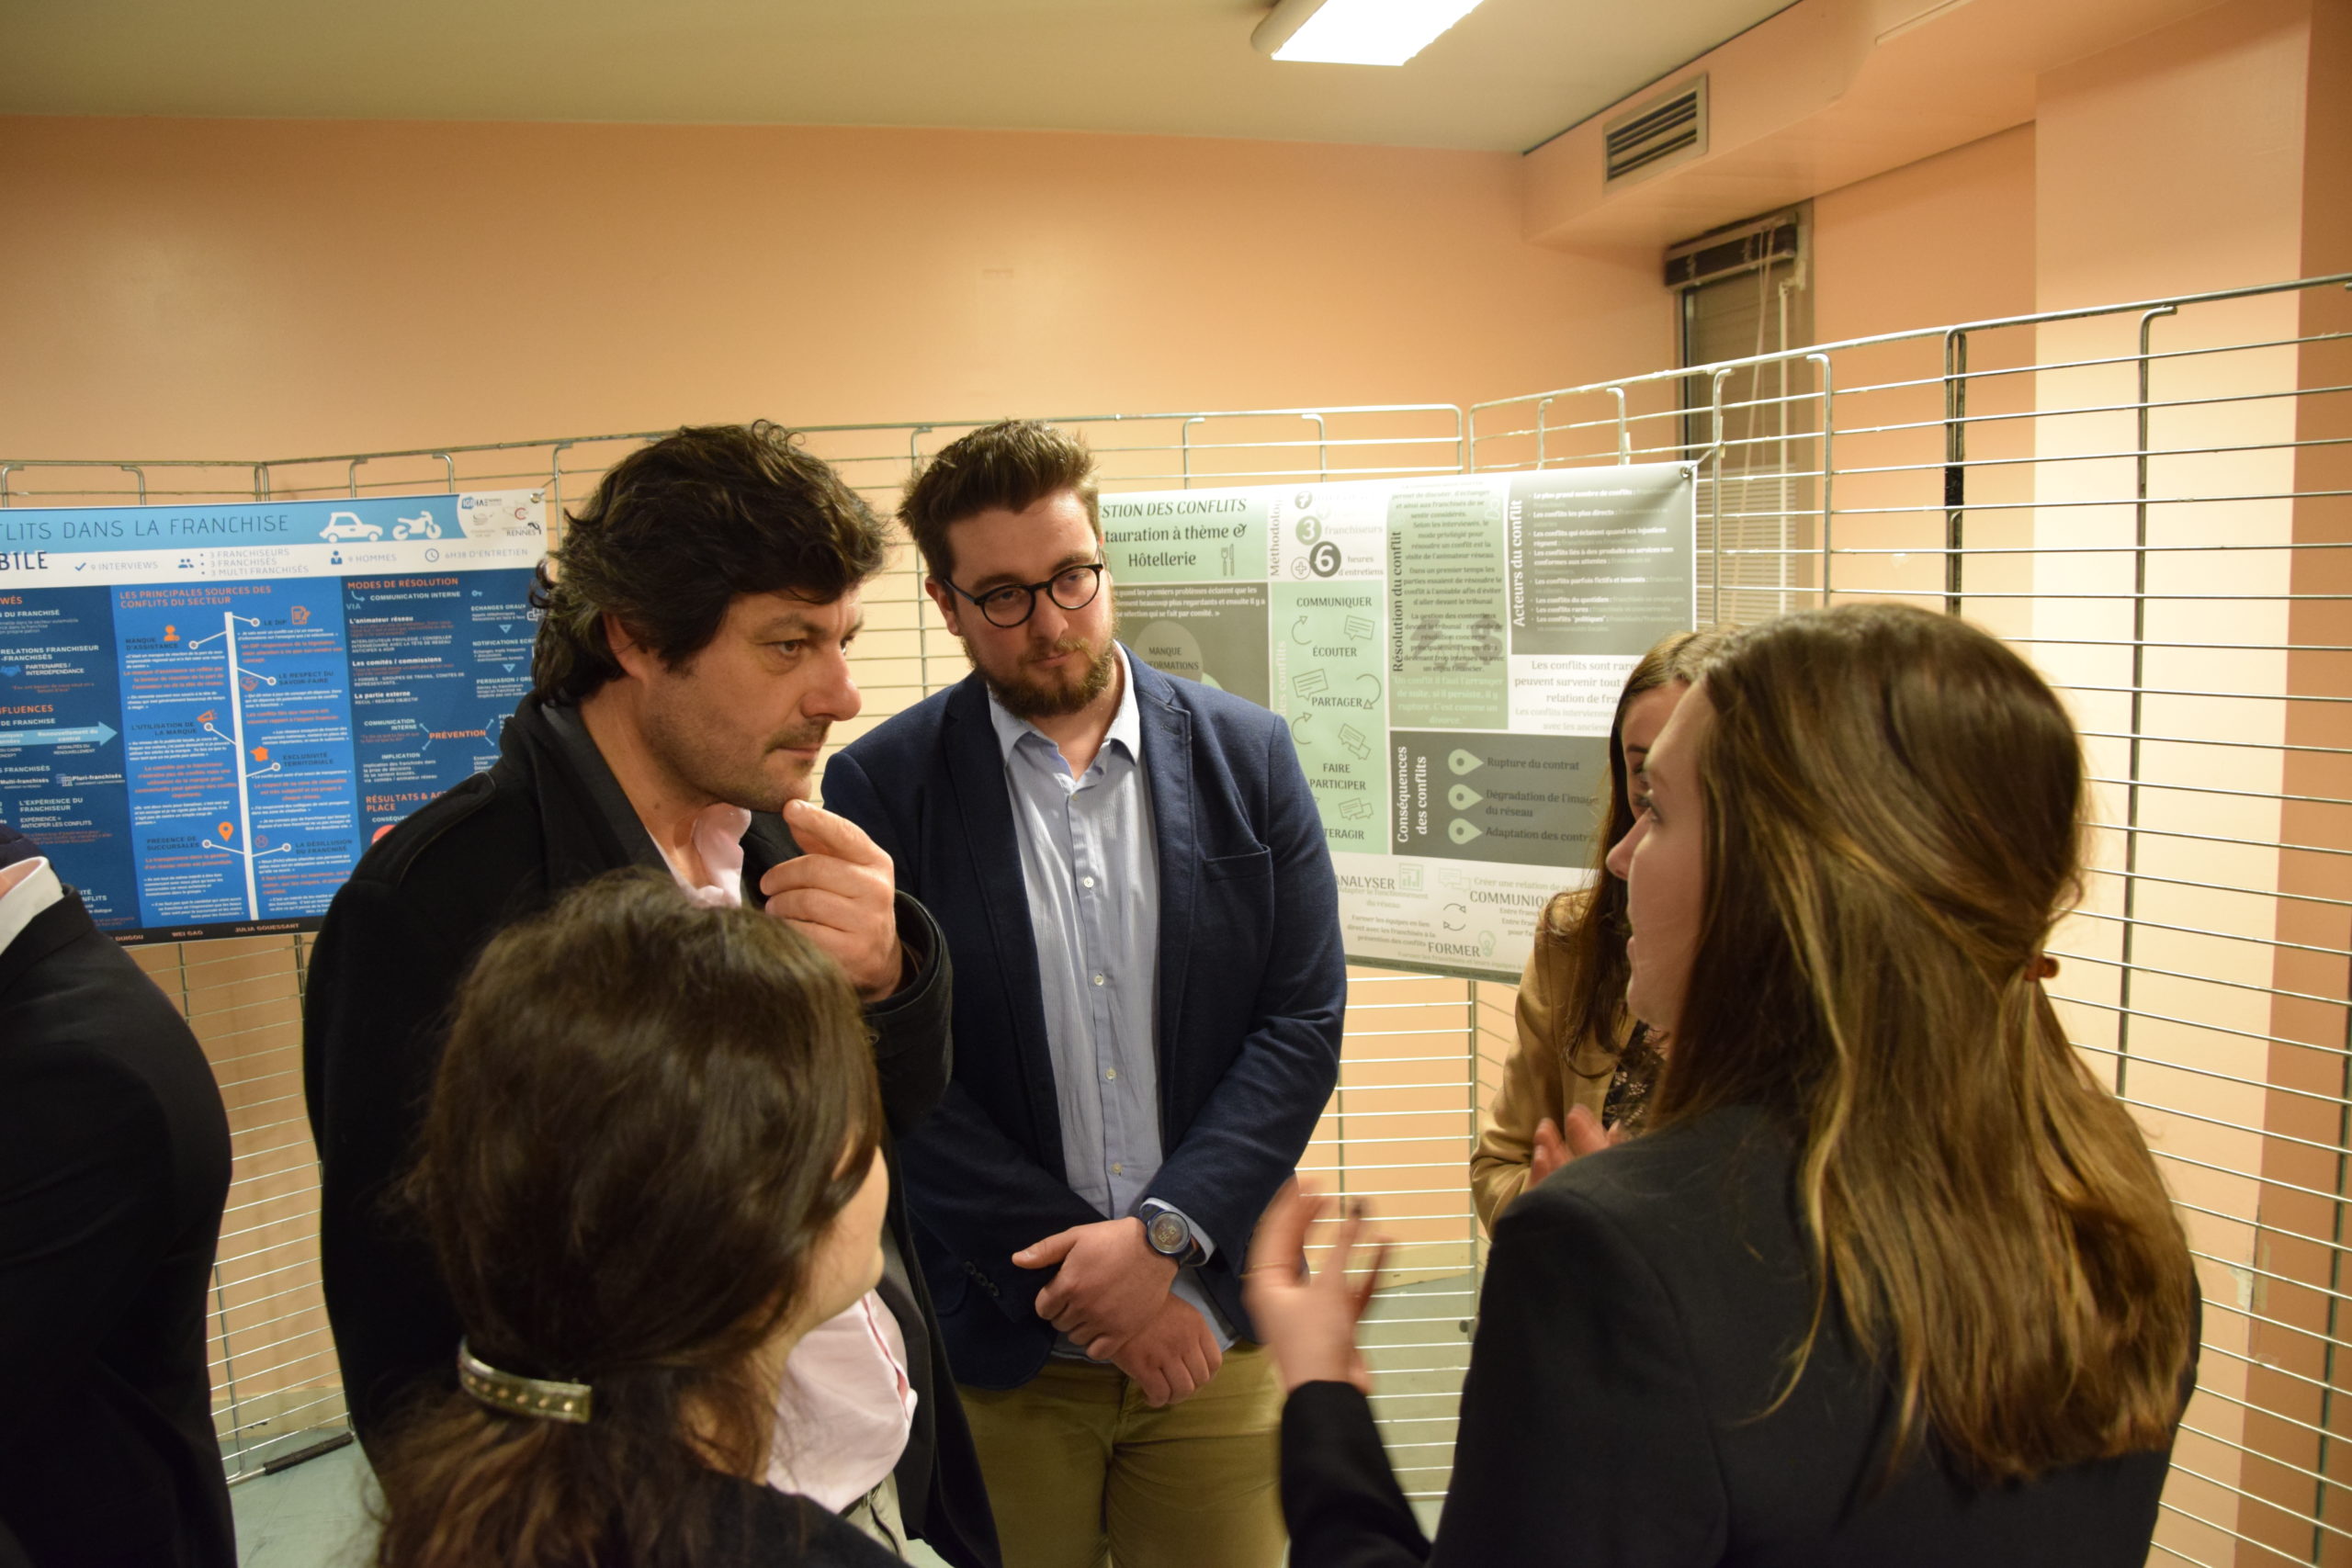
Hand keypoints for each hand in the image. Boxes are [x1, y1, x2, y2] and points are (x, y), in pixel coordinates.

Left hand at [761, 800, 903, 1001]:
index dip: (816, 819)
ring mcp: (866, 922)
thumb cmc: (853, 904)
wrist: (879, 957)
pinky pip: (803, 932)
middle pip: (815, 869)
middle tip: (767, 885)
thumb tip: (792, 812)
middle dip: (781, 876)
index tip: (790, 808)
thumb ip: (821, 843)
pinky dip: (786, 928)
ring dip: (779, 904)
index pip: (845, 835)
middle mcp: (876, 890)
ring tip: (775, 908)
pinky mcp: (851, 952)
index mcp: (876, 862)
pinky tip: (785, 928)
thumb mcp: (848, 870)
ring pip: (805, 902)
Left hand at [1015, 1217, 1176, 1347]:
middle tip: (1079, 1298)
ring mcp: (1104, 1322)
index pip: (1043, 1309)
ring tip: (1091, 1312)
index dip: (1049, 1300)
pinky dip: (1095, 1344)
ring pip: (1076, 1338)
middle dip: (1064, 1312)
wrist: (1155, 1247)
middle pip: (1059, 1324)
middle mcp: (1083, 1307)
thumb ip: (1045, 1250)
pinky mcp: (1123, 1332)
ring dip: (1079, 1327)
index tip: (1061, 1292)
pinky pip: (1097, 1352)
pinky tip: (1101, 1329)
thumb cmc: (1112, 1239)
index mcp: (1069, 1285)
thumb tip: (1016, 1260)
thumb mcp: (1076, 1236)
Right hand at [1095, 1296, 1223, 1408]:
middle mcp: (1185, 1340)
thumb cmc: (1146, 1308)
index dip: (1205, 1376)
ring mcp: (1165, 1354)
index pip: (1215, 1362)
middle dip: (1188, 1389)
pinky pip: (1159, 1394)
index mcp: (1196, 1325)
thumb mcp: (1178, 1311)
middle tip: (1173, 1388)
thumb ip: (1190, 1333)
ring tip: (1161, 1394)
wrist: (1116, 1300)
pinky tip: (1147, 1395)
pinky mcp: (1143, 1365)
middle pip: (1200, 1380)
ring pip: (1182, 1390)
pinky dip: (1155, 1401)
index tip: (1191, 1378)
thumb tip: (1194, 1363)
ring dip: (1173, 1398)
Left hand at [1243, 1181, 1387, 1394]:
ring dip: (1346, 1241)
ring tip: (1358, 1212)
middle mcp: (1285, 1293)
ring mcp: (1311, 1308)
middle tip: (1325, 1191)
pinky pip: (1351, 1286)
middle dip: (1311, 1218)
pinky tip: (1384, 1246)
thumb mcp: (1327, 1289)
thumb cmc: (1315, 1345)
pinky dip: (1366, 1268)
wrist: (1331, 1396)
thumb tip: (1354, 1210)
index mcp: (1268, 1283)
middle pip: (1297, 1245)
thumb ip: (1342, 1247)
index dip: (1289, 1204)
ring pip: (1329, 1264)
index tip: (1304, 1180)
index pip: (1274, 1232)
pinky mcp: (1335, 1322)